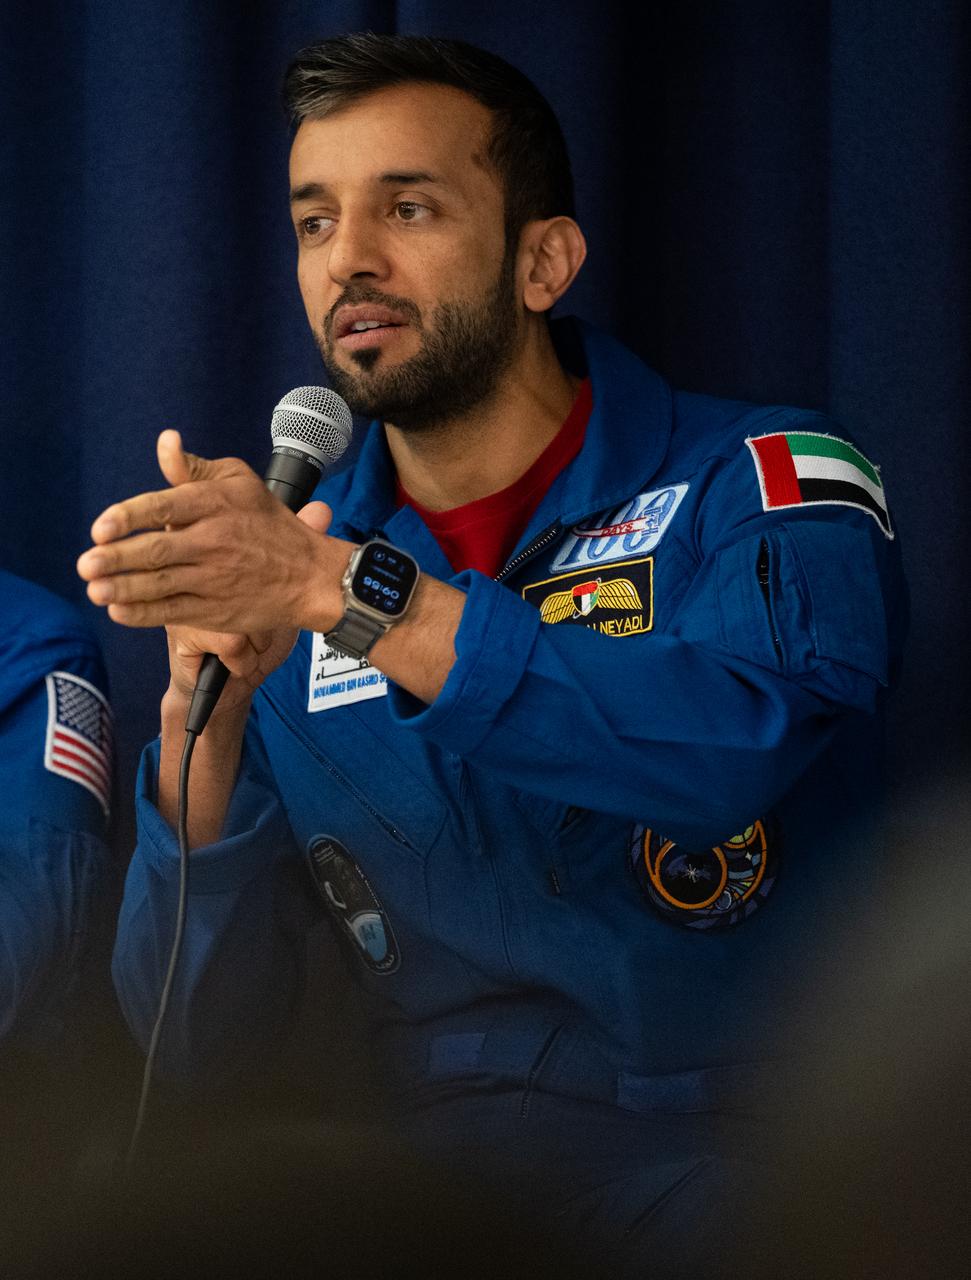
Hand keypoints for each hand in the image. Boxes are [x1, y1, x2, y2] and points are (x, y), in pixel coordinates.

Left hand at [76, 430, 349, 634]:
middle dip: (117, 559)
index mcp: (216, 504)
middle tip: (85, 564)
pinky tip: (118, 610)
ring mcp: (215, 579)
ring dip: (123, 588)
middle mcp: (215, 541)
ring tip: (93, 589)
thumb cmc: (270, 523)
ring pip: (161, 585)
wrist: (309, 576)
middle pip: (157, 550)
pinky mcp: (217, 611)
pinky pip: (174, 612)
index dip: (128, 518)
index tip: (100, 528)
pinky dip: (143, 613)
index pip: (164, 507)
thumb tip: (165, 441)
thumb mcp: (240, 482)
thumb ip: (194, 468)